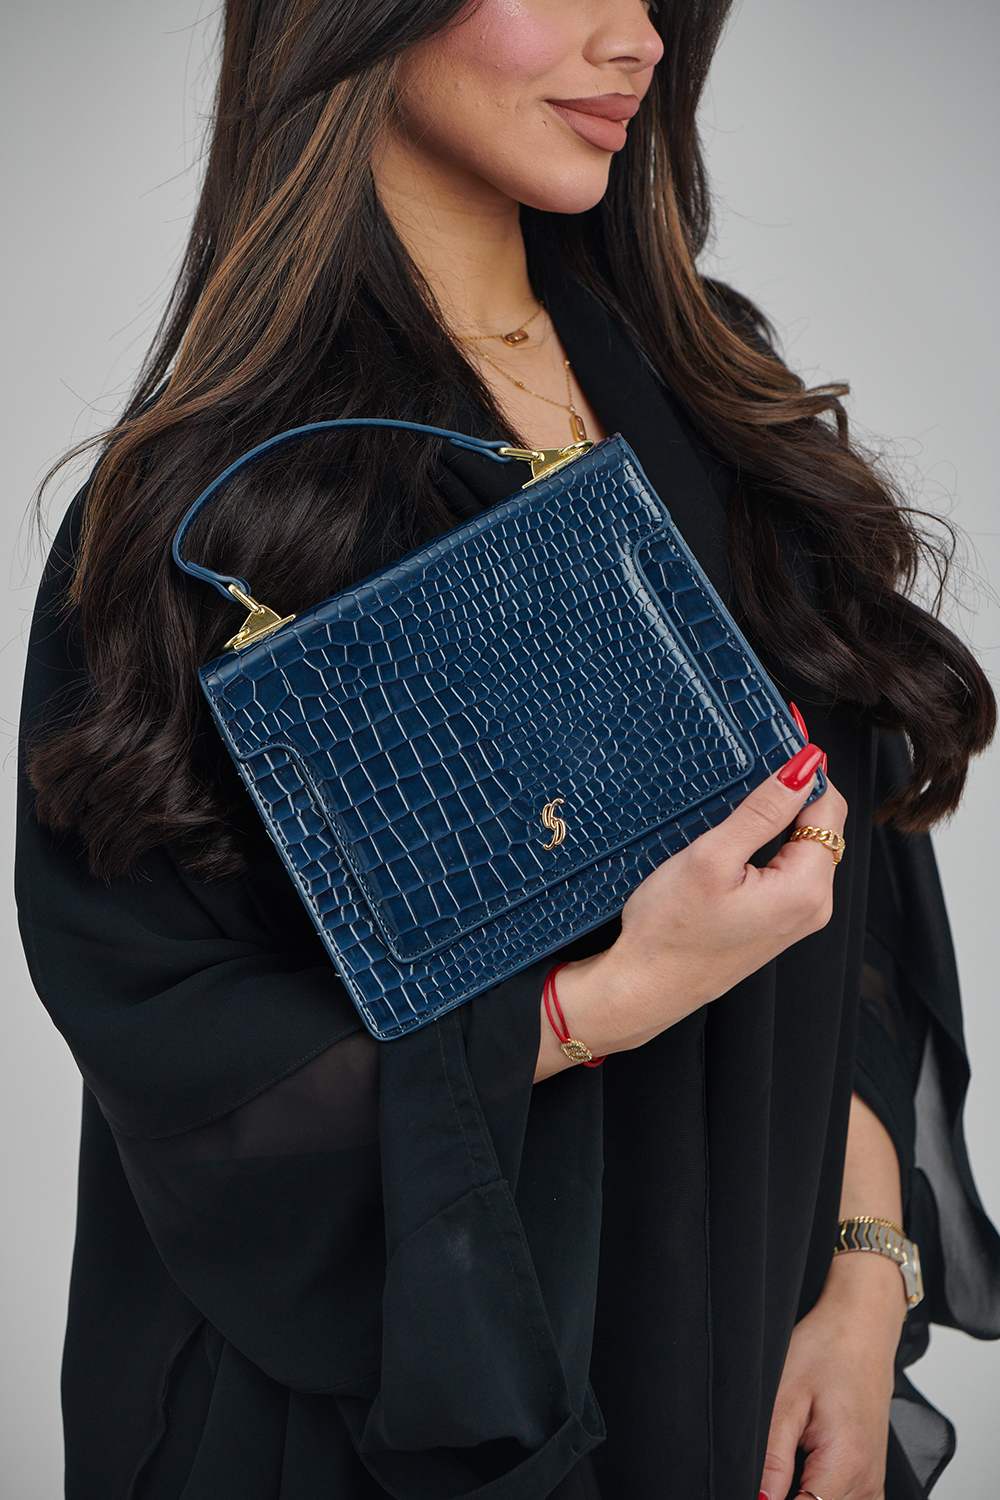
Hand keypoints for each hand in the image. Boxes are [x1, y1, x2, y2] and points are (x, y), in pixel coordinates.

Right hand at [543, 742, 846, 1066]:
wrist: (642, 989)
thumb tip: (805, 765)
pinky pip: (785, 869)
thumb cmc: (669, 930)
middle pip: (820, 826)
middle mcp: (813, 907)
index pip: (829, 807)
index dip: (803, 770)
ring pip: (802, 847)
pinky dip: (767, 846)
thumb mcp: (712, 856)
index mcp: (806, 888)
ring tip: (733, 807)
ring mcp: (796, 918)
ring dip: (775, 820)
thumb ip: (763, 809)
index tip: (774, 740)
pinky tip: (734, 842)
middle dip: (790, 795)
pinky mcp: (775, 923)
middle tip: (744, 774)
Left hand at [758, 1258, 905, 1499]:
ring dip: (803, 1493)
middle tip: (771, 1457)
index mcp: (846, 1465)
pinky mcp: (871, 1478)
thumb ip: (773, 1456)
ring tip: (786, 1454)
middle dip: (783, 1494)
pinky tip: (801, 1470)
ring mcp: (873, 1483)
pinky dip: (820, 1491)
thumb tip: (759, 1498)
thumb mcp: (785, 1396)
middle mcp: (867, 1483)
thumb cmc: (825, 1350)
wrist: (862, 1328)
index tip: (757, 1478)